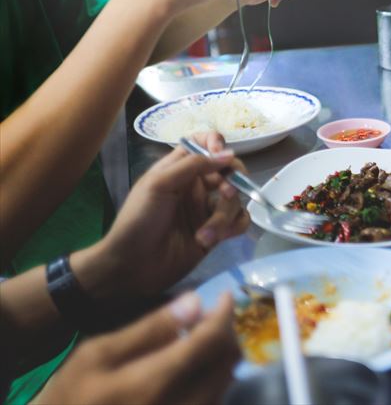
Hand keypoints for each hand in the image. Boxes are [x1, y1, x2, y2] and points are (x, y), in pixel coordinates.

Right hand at [35, 292, 239, 404]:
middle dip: (227, 333)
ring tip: (207, 334)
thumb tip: (196, 301)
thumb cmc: (74, 390)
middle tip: (214, 314)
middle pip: (225, 364)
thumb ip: (150, 328)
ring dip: (224, 354)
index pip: (208, 343)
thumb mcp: (98, 353)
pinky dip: (216, 375)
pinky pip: (215, 399)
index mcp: (152, 384)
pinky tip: (200, 363)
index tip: (227, 295)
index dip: (224, 315)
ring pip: (225, 382)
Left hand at [73, 134, 249, 300]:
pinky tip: (215, 239)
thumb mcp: (159, 184)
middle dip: (232, 181)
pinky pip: (240, 221)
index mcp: (179, 169)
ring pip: (235, 199)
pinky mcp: (217, 232)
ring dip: (224, 216)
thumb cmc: (139, 220)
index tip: (222, 156)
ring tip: (206, 234)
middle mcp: (197, 185)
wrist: (132, 266)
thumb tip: (229, 154)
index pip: (205, 144)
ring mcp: (207, 209)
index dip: (217, 144)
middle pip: (230, 170)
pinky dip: (233, 228)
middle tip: (225, 194)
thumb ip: (193, 165)